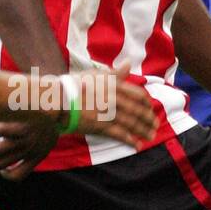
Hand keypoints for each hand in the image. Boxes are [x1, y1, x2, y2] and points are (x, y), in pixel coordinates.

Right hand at [0, 68, 156, 179]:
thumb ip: (112, 73)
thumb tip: (127, 65)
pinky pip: (120, 133)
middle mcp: (114, 98)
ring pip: (132, 122)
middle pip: (138, 109)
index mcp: (113, 84)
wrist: (56, 99)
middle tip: (154, 126)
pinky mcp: (100, 125)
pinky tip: (137, 145)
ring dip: (143, 130)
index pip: (137, 94)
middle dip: (148, 119)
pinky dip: (130, 139)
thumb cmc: (71, 86)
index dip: (146, 103)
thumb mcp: (93, 74)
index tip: (150, 109)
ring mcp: (108, 112)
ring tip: (150, 136)